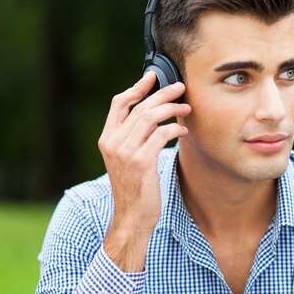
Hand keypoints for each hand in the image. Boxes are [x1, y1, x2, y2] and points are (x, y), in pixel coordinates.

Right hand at [98, 72, 189, 270]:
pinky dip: (175, 129)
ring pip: (150, 117)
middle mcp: (113, 143)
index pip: (119, 104)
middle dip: (162, 93)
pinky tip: (183, 130)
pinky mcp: (141, 162)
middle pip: (139, 107)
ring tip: (186, 108)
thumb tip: (152, 114)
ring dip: (172, 109)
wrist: (132, 217)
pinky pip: (161, 135)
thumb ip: (133, 138)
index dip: (136, 87)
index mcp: (107, 139)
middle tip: (180, 87)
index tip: (153, 77)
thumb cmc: (135, 188)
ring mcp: (125, 152)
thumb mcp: (127, 160)